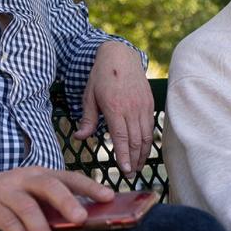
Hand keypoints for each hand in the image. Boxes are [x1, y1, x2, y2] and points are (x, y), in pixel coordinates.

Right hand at [0, 166, 113, 230]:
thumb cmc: (4, 196)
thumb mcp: (28, 193)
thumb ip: (51, 203)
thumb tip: (84, 219)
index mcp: (38, 174)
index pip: (68, 177)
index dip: (89, 186)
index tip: (109, 196)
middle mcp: (23, 179)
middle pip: (48, 185)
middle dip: (67, 201)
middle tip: (82, 219)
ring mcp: (5, 192)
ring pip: (27, 207)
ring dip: (42, 229)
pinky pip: (6, 222)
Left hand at [74, 41, 152, 175]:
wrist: (120, 55)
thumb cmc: (101, 76)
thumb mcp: (89, 96)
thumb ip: (87, 119)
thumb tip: (79, 138)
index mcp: (115, 108)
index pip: (121, 138)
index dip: (124, 156)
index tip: (124, 171)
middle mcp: (131, 108)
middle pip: (136, 141)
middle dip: (134, 161)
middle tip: (129, 175)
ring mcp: (143, 106)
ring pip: (146, 136)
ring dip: (142, 154)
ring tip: (137, 166)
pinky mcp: (149, 102)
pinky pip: (151, 126)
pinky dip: (148, 141)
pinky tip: (144, 150)